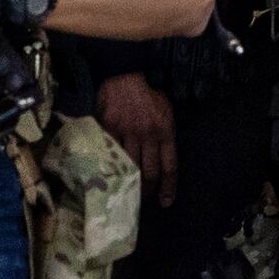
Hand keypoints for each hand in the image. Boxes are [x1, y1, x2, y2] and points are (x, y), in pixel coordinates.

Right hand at [97, 70, 178, 202]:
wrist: (124, 76)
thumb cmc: (147, 94)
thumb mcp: (165, 111)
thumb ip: (164, 133)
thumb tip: (161, 154)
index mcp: (165, 130)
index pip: (170, 166)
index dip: (168, 187)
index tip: (166, 202)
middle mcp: (148, 134)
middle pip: (149, 171)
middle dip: (148, 190)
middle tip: (144, 202)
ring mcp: (128, 132)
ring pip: (130, 166)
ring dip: (129, 183)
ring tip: (127, 195)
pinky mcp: (109, 129)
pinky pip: (111, 154)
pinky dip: (111, 167)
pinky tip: (110, 178)